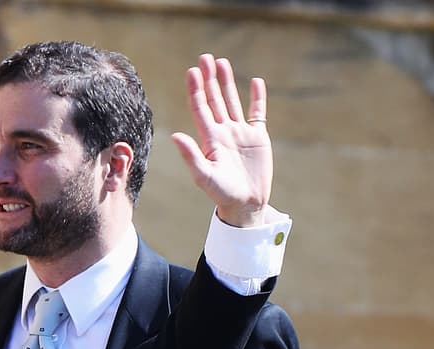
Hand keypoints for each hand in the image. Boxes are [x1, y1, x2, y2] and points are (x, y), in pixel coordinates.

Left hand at [171, 53, 272, 226]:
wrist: (245, 204)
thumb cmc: (221, 194)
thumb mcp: (204, 176)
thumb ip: (190, 156)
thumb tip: (175, 136)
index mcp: (209, 139)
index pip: (200, 108)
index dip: (195, 90)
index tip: (192, 71)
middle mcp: (222, 132)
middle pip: (214, 100)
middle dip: (208, 79)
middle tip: (204, 58)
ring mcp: (240, 133)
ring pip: (232, 101)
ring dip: (227, 83)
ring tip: (222, 63)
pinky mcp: (257, 137)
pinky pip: (257, 113)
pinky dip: (257, 98)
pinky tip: (256, 82)